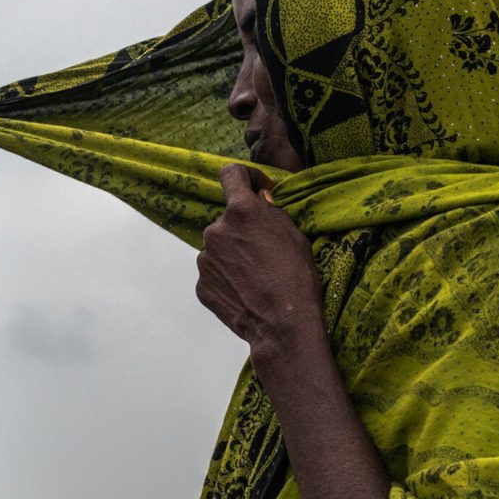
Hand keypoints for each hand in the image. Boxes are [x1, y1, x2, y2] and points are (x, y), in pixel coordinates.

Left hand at [196, 164, 323, 356]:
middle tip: (264, 250)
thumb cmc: (296, 278)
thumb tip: (260, 199)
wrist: (282, 325)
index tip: (257, 188)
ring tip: (256, 276)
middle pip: (227, 219)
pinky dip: (227, 277)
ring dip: (233, 254)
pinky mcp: (201, 284)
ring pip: (219, 247)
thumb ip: (272, 212)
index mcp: (241, 211)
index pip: (231, 173)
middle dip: (243, 228)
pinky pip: (214, 272)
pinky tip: (246, 291)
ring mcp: (205, 258)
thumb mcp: (294, 235)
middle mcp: (216, 230)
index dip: (246, 177)